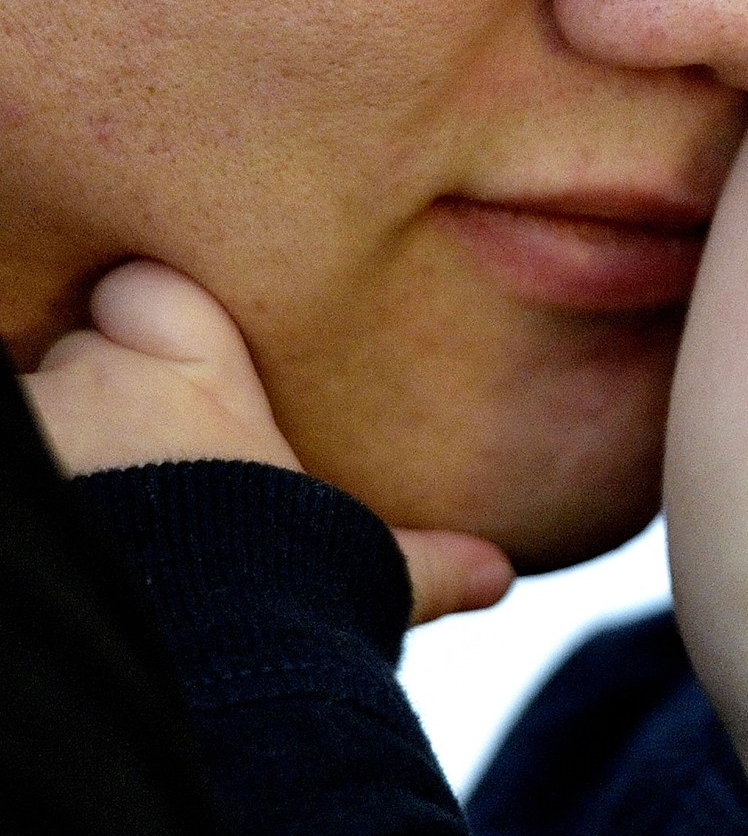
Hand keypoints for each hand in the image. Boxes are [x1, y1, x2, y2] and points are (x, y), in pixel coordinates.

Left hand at [24, 260, 512, 625]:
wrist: (186, 653)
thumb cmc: (279, 588)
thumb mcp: (362, 566)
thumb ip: (423, 559)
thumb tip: (500, 574)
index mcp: (194, 374)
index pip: (151, 290)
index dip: (161, 329)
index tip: (182, 384)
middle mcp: (100, 381)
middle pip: (85, 354)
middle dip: (106, 401)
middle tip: (145, 472)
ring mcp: (36, 430)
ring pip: (35, 411)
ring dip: (62, 449)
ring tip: (102, 514)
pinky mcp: (9, 480)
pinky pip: (17, 456)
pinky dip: (43, 490)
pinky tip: (79, 544)